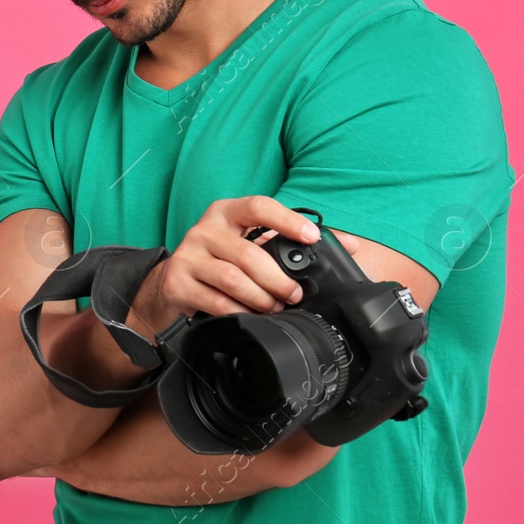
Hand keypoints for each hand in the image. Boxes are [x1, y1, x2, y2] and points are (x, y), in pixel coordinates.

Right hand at [127, 196, 360, 335]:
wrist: (174, 283)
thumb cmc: (223, 260)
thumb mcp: (251, 243)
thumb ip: (292, 242)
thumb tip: (349, 245)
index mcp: (226, 212)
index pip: (258, 206)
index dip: (286, 220)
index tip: (312, 238)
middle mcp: (204, 229)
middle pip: (249, 253)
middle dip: (279, 279)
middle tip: (295, 294)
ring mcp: (188, 255)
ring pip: (233, 279)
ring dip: (261, 298)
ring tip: (275, 307)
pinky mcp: (178, 282)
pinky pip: (216, 301)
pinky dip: (239, 313)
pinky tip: (250, 316)